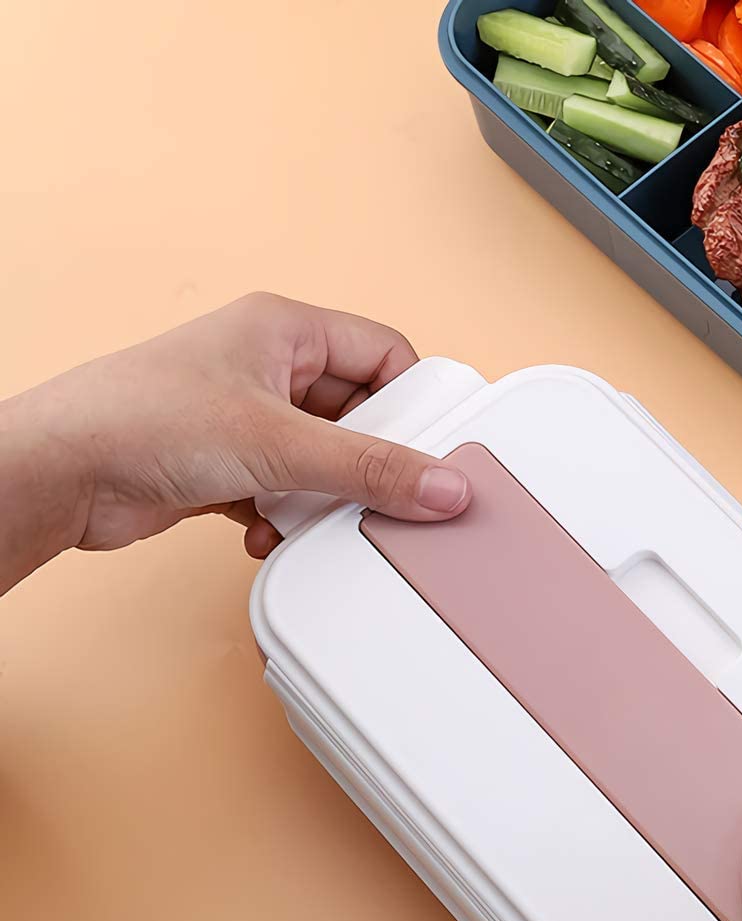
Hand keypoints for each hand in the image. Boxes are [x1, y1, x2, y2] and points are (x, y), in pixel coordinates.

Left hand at [0, 292, 470, 593]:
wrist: (60, 475)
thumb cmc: (140, 419)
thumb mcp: (280, 446)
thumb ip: (371, 469)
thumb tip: (442, 484)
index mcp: (285, 329)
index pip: (385, 354)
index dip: (414, 402)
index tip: (434, 450)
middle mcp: (269, 367)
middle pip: (359, 414)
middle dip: (367, 462)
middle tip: (380, 493)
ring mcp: (248, 417)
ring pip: (325, 459)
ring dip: (324, 497)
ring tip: (312, 513)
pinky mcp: (229, 464)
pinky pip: (289, 490)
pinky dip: (288, 517)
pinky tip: (270, 530)